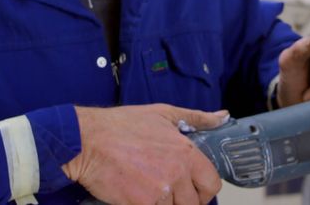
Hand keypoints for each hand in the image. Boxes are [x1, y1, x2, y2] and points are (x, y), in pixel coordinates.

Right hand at [62, 104, 226, 204]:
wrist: (87, 141)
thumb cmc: (120, 126)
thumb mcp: (163, 114)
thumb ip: (196, 118)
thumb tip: (222, 116)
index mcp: (186, 153)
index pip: (212, 183)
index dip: (205, 189)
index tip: (195, 188)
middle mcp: (177, 174)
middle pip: (194, 203)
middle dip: (184, 201)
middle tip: (170, 192)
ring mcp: (159, 192)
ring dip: (165, 204)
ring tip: (150, 191)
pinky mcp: (141, 204)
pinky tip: (137, 195)